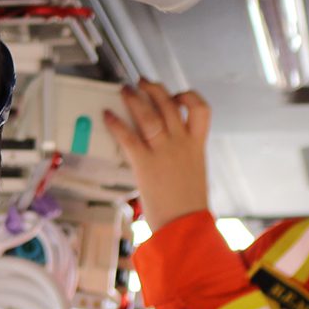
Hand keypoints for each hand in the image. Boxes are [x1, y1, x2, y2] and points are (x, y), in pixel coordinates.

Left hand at [102, 81, 211, 230]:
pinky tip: (108, 115)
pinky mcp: (144, 163)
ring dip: (134, 98)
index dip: (189, 96)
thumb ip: (184, 161)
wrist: (185, 226)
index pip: (201, 109)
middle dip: (154, 89)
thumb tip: (169, 157)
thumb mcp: (193, 177)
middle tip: (142, 82)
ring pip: (149, 114)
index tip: (177, 95)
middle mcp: (181, 143)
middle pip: (169, 104)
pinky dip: (116, 123)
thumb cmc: (189, 209)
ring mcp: (163, 151)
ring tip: (125, 90)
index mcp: (197, 146)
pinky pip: (128, 136)